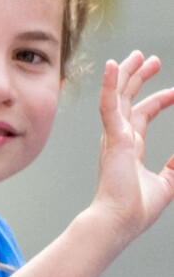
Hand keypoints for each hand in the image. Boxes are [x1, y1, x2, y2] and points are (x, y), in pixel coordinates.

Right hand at [93, 51, 173, 239]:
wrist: (120, 220)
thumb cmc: (135, 208)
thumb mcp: (167, 183)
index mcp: (128, 147)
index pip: (142, 115)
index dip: (159, 100)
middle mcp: (118, 137)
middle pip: (127, 99)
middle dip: (138, 78)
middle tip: (150, 59)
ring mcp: (114, 136)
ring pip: (117, 96)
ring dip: (126, 74)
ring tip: (138, 55)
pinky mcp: (113, 137)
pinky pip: (109, 105)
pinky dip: (108, 85)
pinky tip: (112, 66)